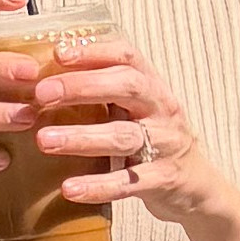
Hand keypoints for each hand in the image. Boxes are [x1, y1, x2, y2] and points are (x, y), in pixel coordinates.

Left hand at [27, 38, 239, 240]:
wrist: (197, 185)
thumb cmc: (153, 139)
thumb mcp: (137, 107)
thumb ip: (105, 89)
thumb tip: (46, 72)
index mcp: (152, 86)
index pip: (127, 56)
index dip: (94, 52)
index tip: (58, 54)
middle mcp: (162, 109)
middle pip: (126, 87)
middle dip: (82, 87)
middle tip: (42, 94)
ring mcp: (165, 145)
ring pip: (123, 136)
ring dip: (81, 137)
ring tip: (44, 141)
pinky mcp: (163, 179)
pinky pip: (128, 182)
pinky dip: (98, 186)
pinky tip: (70, 188)